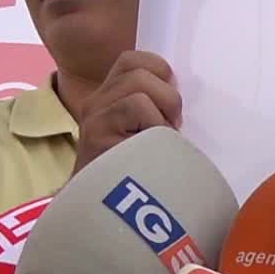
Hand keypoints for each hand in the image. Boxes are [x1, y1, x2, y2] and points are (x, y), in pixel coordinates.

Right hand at [73, 51, 182, 173]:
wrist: (102, 214)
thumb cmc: (136, 175)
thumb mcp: (147, 133)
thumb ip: (155, 107)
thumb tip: (181, 89)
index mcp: (108, 98)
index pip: (131, 59)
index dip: (158, 69)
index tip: (170, 102)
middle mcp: (96, 102)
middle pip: (137, 68)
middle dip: (166, 95)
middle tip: (171, 127)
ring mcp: (94, 116)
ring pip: (139, 85)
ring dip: (162, 111)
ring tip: (161, 140)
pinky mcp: (95, 132)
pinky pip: (136, 106)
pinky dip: (154, 125)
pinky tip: (151, 150)